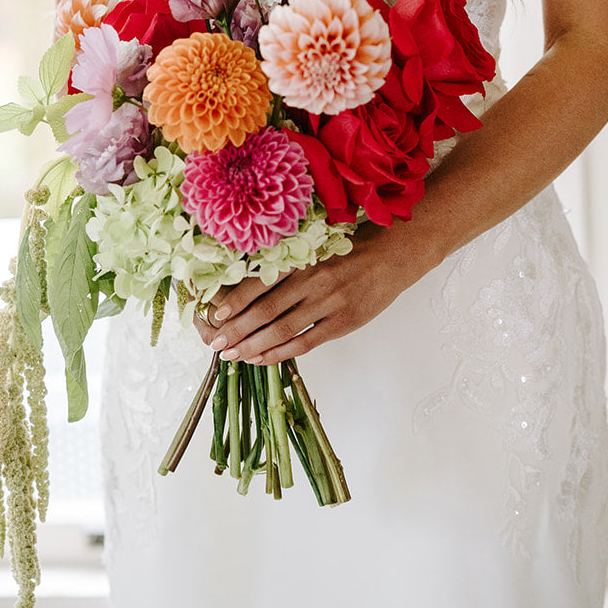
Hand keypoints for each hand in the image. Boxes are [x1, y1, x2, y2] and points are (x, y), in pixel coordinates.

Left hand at [192, 223, 417, 365]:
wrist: (391, 257)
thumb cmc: (349, 250)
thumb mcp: (316, 249)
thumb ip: (288, 267)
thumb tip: (249, 285)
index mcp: (302, 259)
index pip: (260, 282)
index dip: (236, 301)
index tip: (216, 315)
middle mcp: (312, 281)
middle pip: (266, 311)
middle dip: (237, 330)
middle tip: (217, 343)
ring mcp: (328, 304)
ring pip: (282, 331)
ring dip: (254, 346)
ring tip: (234, 355)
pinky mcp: (341, 323)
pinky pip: (304, 343)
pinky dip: (280, 353)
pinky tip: (263, 359)